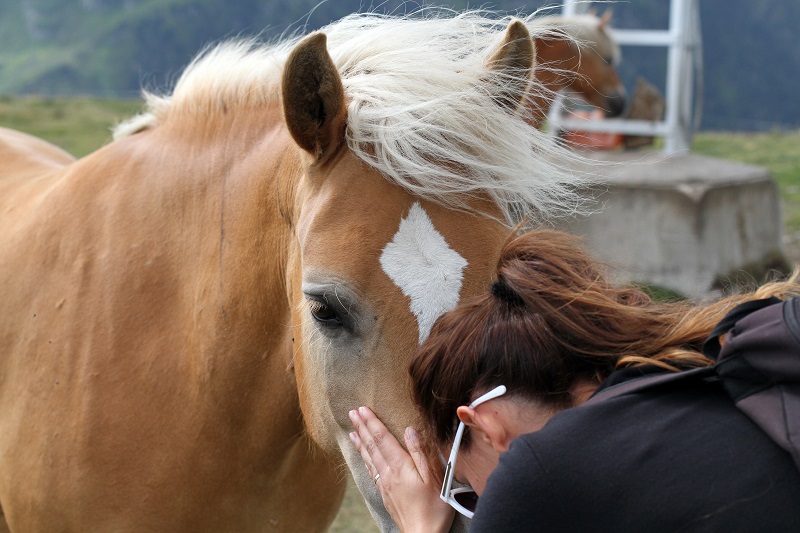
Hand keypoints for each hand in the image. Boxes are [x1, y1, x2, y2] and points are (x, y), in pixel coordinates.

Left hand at [349, 406, 454, 532]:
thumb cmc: (434, 508)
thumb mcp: (434, 478)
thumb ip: (421, 453)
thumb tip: (409, 430)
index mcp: (401, 466)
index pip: (382, 439)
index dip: (372, 422)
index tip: (362, 409)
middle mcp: (389, 473)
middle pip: (372, 446)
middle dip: (362, 427)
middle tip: (352, 412)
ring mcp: (385, 484)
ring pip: (369, 458)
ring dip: (360, 442)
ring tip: (352, 430)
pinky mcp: (385, 494)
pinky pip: (371, 471)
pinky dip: (364, 459)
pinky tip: (362, 455)